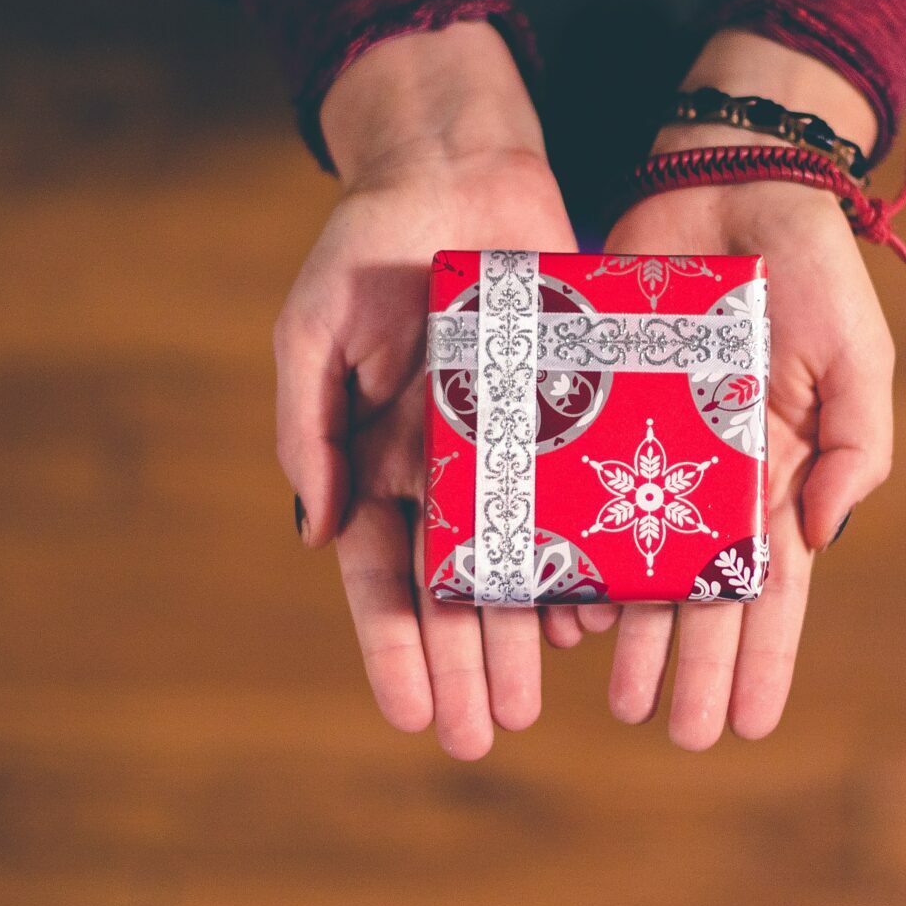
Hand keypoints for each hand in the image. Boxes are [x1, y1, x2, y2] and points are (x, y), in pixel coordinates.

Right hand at [274, 22, 575, 759]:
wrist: (459, 169)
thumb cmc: (371, 244)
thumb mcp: (316, 327)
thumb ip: (309, 426)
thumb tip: (316, 531)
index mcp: (378, 462)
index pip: (383, 577)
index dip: (394, 648)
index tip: (412, 715)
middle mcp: (447, 472)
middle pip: (453, 593)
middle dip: (463, 667)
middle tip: (483, 736)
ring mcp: (511, 451)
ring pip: (518, 565)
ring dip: (521, 637)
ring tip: (534, 700)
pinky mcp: (569, 418)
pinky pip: (580, 505)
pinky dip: (585, 562)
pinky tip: (596, 617)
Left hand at [599, 31, 895, 747]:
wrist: (725, 180)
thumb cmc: (806, 268)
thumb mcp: (855, 354)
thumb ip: (854, 444)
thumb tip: (821, 537)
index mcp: (777, 473)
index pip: (773, 589)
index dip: (764, 658)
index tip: (752, 726)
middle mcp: (710, 476)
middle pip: (699, 594)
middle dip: (692, 666)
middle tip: (674, 733)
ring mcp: (649, 447)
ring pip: (635, 560)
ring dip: (628, 631)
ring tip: (613, 695)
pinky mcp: (591, 408)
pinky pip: (573, 492)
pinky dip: (568, 549)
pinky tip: (558, 605)